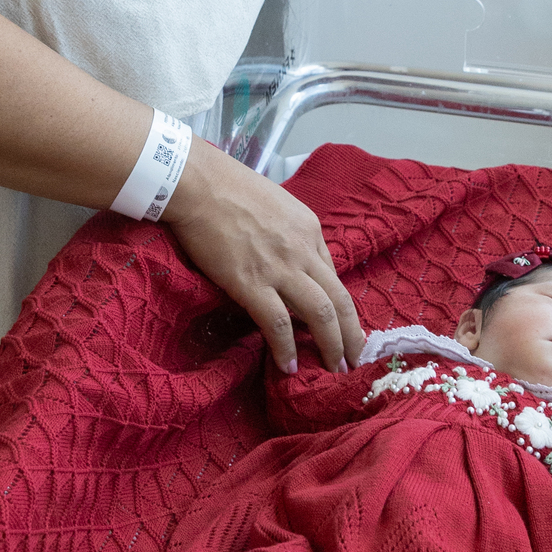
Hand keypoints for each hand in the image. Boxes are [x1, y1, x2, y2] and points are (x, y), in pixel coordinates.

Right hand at [166, 142, 363, 373]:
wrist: (197, 183)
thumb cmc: (228, 187)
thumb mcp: (276, 204)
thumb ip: (289, 233)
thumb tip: (289, 259)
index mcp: (310, 228)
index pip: (333, 275)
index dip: (338, 306)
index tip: (340, 326)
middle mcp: (303, 249)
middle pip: (340, 300)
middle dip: (352, 335)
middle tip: (354, 359)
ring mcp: (279, 267)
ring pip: (321, 314)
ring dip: (332, 346)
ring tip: (334, 369)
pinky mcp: (251, 283)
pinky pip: (278, 324)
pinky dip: (287, 349)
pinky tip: (290, 366)